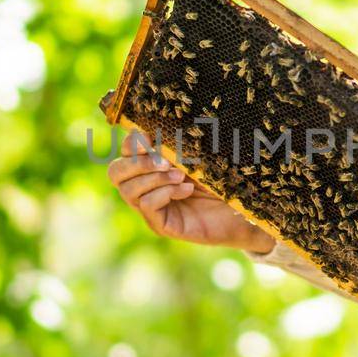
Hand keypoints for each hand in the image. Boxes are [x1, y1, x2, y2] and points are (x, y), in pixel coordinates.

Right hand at [108, 131, 273, 252]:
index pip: (125, 152)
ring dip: (155, 178)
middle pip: (115, 172)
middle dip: (138, 163)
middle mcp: (144, 187)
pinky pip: (146, 205)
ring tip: (181, 176)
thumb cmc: (220, 179)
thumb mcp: (196, 156)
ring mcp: (150, 208)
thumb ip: (173, 145)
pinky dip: (165, 193)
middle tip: (165, 161)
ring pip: (128, 190)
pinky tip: (186, 190)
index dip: (133, 143)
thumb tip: (151, 131)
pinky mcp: (160, 225)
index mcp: (149, 166)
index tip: (154, 138)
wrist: (242, 209)